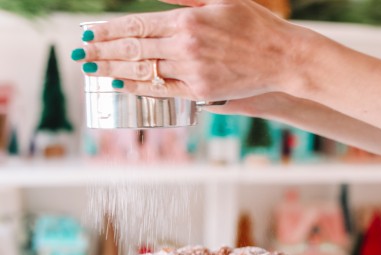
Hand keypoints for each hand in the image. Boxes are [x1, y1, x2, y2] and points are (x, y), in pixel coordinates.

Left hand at [73, 0, 306, 100]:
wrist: (281, 57)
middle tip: (82, 53)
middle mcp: (185, 46)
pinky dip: (139, 88)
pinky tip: (121, 85)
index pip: (137, 25)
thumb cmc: (254, 25)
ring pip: (144, 71)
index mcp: (187, 21)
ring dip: (114, 70)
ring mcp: (192, 72)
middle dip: (103, 50)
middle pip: (134, 49)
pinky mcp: (200, 92)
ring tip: (93, 69)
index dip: (110, 30)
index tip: (90, 32)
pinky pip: (162, 91)